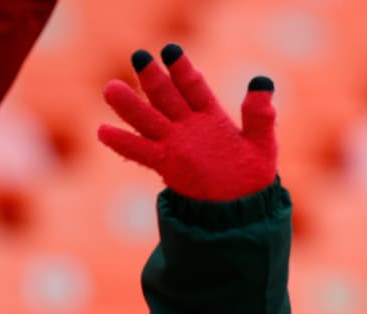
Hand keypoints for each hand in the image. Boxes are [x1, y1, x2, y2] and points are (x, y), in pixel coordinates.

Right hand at [98, 44, 276, 201]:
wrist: (241, 208)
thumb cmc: (252, 174)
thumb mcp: (261, 142)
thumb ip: (259, 115)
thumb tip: (262, 83)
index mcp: (210, 114)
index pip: (193, 87)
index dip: (181, 70)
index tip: (170, 51)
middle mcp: (188, 125)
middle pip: (166, 97)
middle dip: (153, 78)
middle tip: (139, 57)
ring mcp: (175, 143)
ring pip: (149, 120)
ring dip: (131, 106)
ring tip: (111, 89)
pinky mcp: (166, 164)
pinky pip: (141, 151)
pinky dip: (123, 142)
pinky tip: (104, 131)